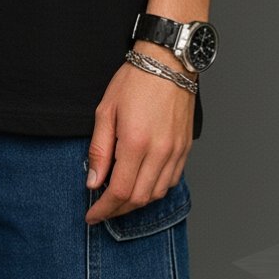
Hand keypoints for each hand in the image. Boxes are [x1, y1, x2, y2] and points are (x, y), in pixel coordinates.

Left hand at [84, 50, 194, 224]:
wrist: (167, 62)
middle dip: (118, 210)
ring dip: (137, 202)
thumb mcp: (106, 110)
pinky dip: (156, 189)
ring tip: (120, 198)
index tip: (92, 216)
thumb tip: (93, 182)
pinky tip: (143, 183)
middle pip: (139, 199)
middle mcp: (159, 152)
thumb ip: (99, 149)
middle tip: (103, 209)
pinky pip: (171, 181)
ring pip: (157, 194)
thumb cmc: (134, 80)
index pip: (120, 191)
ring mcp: (175, 151)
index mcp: (136, 142)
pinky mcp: (185, 148)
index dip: (104, 209)